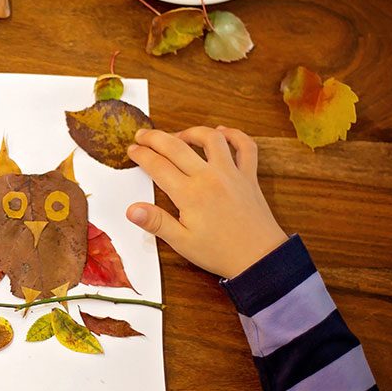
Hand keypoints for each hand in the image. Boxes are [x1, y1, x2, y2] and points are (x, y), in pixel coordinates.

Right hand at [126, 126, 287, 278]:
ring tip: (179, 135)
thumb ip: (156, 222)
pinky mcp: (248, 176)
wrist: (259, 258)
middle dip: (155, 137)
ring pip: (211, 138)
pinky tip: (221, 133)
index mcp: (190, 194)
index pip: (158, 166)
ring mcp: (231, 173)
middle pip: (176, 146)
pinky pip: (245, 147)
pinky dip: (234, 135)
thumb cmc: (220, 252)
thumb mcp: (182, 242)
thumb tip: (132, 209)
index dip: (141, 155)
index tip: (132, 151)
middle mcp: (209, 177)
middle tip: (143, 135)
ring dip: (191, 131)